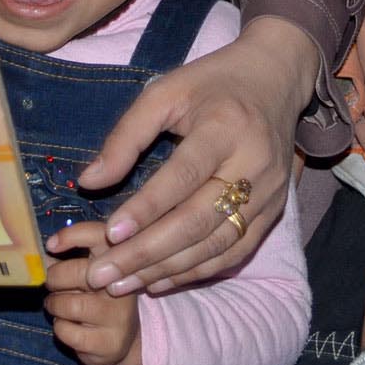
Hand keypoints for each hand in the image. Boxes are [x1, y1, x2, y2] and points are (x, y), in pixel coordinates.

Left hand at [46, 223, 143, 364]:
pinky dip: (60, 328)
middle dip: (54, 279)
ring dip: (54, 305)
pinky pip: (66, 331)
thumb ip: (66, 260)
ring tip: (59, 306)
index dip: (71, 236)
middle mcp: (123, 283)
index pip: (97, 235)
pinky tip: (71, 326)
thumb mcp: (89, 273)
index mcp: (117, 257)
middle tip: (52, 284)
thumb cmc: (98, 297)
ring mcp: (119, 315)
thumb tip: (36, 255)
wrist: (124, 338)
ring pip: (68, 305)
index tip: (51, 245)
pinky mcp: (110, 342)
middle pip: (77, 273)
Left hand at [77, 16, 316, 295]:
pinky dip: (195, 271)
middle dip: (147, 253)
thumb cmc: (211, 83)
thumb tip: (89, 182)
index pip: (183, 176)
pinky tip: (159, 280)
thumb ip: (126, 136)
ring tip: (122, 285)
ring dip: (166, 270)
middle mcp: (254, 164)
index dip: (147, 208)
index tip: (109, 234)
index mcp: (226, 127)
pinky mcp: (274, 212)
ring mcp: (269, 193)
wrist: (276, 79)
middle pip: (198, 220)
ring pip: (215, 245)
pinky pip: (233, 252)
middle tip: (102, 274)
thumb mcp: (164, 92)